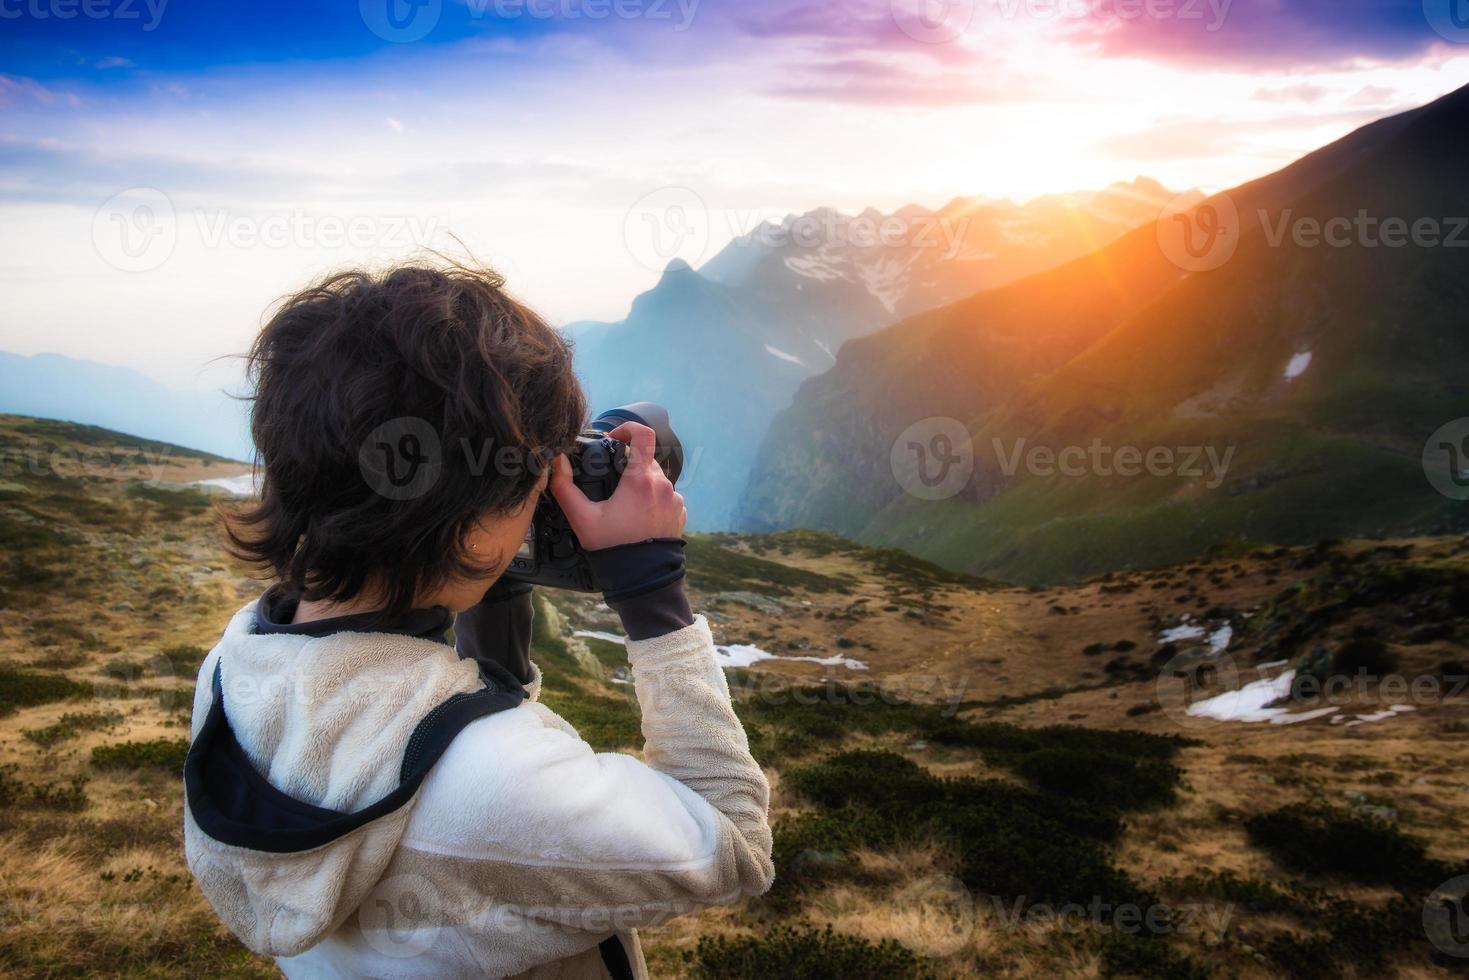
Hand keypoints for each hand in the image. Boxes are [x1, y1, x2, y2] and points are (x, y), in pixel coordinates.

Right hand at [549, 421, 686, 550]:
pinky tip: (638, 517)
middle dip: (628, 465)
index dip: (628, 428)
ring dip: (640, 484)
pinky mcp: (679, 513)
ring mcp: (674, 499)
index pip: (644, 434)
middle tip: (611, 482)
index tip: (615, 438)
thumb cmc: (612, 548)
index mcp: (640, 480)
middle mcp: (662, 485)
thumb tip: (557, 462)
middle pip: (646, 459)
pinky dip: (652, 500)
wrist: (642, 580)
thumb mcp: (582, 518)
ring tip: (624, 506)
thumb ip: (564, 487)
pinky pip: (666, 496)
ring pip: (656, 478)